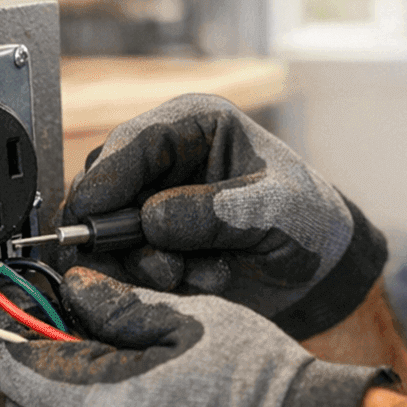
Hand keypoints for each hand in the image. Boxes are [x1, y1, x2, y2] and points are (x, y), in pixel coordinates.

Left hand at [0, 267, 391, 406]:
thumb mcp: (186, 321)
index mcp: (99, 404)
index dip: (7, 343)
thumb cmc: (249, 380)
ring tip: (86, 390)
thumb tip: (77, 287)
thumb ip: (120, 306)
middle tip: (53, 351)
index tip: (10, 326)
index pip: (17, 373)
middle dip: (27, 382)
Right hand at [57, 93, 387, 339]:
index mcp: (197, 125)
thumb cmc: (307, 223)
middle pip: (103, 184)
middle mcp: (166, 159)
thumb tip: (151, 220)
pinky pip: (120, 263)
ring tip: (199, 276)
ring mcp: (152, 201)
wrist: (316, 274)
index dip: (108, 176)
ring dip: (143, 263)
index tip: (90, 212)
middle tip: (165, 268)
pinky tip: (200, 282)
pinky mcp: (148, 243)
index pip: (136, 140)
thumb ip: (216, 212)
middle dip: (123, 231)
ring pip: (104, 230)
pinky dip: (151, 280)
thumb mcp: (274, 211)